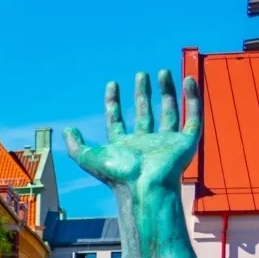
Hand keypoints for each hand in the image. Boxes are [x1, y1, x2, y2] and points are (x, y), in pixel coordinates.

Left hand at [66, 70, 199, 193]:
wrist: (145, 185)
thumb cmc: (118, 174)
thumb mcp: (89, 158)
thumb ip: (76, 145)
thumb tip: (66, 130)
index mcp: (123, 147)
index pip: (117, 120)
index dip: (113, 102)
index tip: (112, 84)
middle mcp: (145, 143)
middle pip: (144, 113)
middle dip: (142, 94)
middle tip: (141, 74)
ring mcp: (167, 142)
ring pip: (169, 112)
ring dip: (167, 92)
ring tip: (162, 72)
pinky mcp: (186, 142)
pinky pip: (192, 116)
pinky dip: (192, 98)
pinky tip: (188, 80)